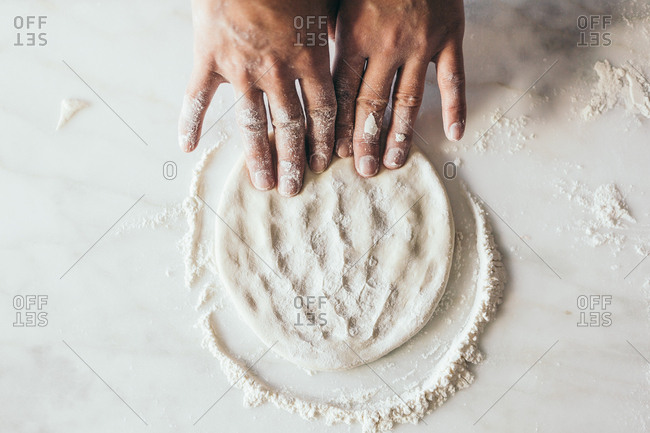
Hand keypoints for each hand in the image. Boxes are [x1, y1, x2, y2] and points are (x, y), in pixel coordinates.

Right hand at [179, 0, 336, 196]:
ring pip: (252, 122)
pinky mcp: (208, 58)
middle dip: (294, 160)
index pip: (322, 111)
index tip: (322, 164)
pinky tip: (186, 147)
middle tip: (294, 188)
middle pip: (290, 125)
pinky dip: (189, 121)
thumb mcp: (324, 2)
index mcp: (309, 57)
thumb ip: (334, 31)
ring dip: (259, 156)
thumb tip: (349, 50)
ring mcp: (240, 68)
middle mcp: (277, 71)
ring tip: (263, 183)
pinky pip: (197, 97)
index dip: (323, 141)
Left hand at [332, 0, 465, 175]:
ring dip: (401, 134)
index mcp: (354, 35)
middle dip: (366, 140)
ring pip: (409, 99)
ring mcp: (422, 43)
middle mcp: (387, 45)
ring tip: (395, 162)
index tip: (334, 154)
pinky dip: (455, 106)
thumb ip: (328, 33)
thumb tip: (315, 69)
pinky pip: (453, 78)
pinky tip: (455, 133)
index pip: (342, 93)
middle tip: (363, 170)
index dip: (338, 126)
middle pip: (373, 103)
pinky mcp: (450, 36)